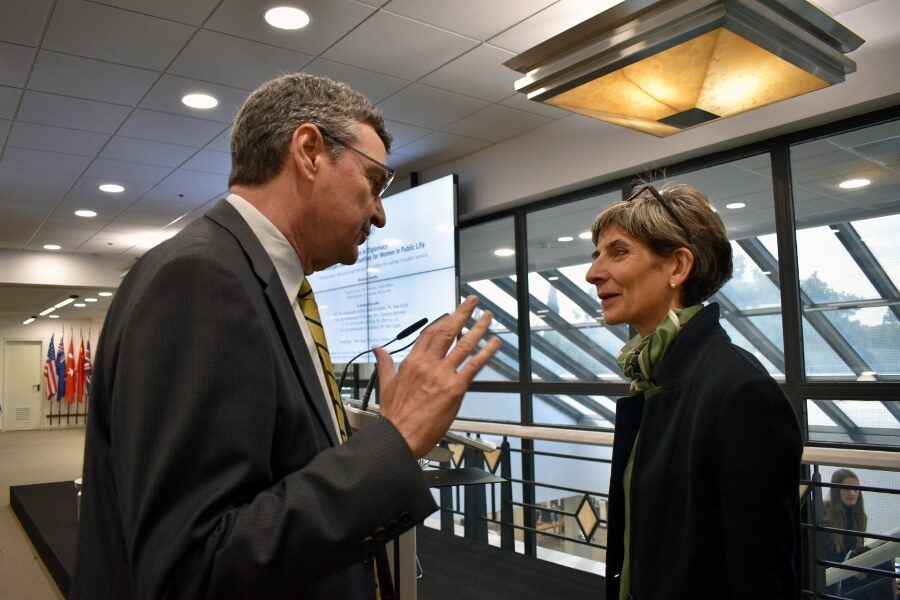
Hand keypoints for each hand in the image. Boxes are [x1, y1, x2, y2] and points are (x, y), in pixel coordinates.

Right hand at [375, 295, 500, 456]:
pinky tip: (493, 343)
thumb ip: (385, 363)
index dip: (443, 320)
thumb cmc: (394, 416)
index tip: (451, 313)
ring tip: (487, 317)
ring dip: (477, 328)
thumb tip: (378, 349)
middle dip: (462, 313)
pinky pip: (473, 366)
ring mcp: (442, 375)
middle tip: (472, 301)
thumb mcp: (386, 384)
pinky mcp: (455, 389)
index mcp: (412, 362)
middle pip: (447, 331)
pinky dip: (485, 353)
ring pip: (463, 345)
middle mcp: (428, 364)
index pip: (429, 333)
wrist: (398, 436)